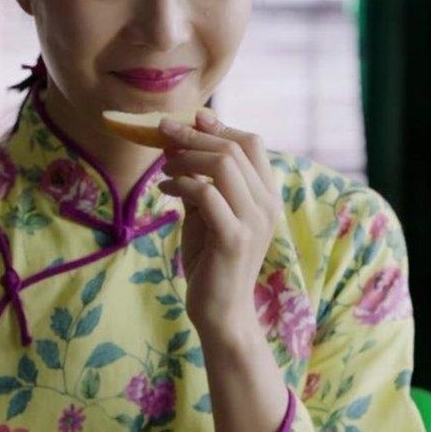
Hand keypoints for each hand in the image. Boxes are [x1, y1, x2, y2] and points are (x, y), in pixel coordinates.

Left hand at [156, 112, 283, 337]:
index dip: (219, 126)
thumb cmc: (212, 261)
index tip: (190, 119)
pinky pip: (205, 194)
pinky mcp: (234, 238)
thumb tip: (180, 142)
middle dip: (193, 135)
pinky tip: (165, 190)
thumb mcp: (208, 212)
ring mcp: (254, 221)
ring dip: (186, 157)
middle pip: (234, 148)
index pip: (252, 142)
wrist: (221, 312)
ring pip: (223, 164)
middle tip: (162, 132)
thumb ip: (202, 180)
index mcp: (267, 195)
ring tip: (165, 167)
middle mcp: (267, 204)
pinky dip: (181, 184)